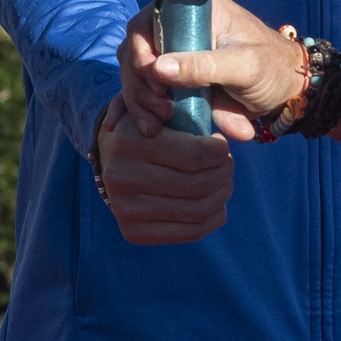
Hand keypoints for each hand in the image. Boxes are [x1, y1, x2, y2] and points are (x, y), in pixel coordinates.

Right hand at [93, 92, 233, 243]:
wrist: (107, 160)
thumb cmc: (143, 129)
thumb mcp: (155, 108)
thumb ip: (187, 109)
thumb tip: (234, 130)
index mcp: (129, 140)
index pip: (194, 155)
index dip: (219, 152)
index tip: (221, 145)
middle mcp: (122, 176)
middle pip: (198, 185)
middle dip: (223, 174)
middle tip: (227, 164)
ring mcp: (125, 208)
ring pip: (197, 211)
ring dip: (221, 196)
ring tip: (223, 182)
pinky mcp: (132, 232)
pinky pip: (189, 233)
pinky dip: (212, 219)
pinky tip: (216, 205)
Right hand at [117, 0, 305, 143]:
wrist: (287, 91)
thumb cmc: (271, 69)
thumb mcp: (243, 67)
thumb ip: (203, 67)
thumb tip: (158, 69)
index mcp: (192, 9)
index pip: (145, 23)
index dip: (141, 54)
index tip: (157, 84)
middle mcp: (176, 26)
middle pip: (133, 51)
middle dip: (138, 84)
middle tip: (161, 112)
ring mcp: (173, 52)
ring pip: (136, 73)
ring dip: (138, 100)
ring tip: (156, 126)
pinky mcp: (175, 77)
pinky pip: (147, 91)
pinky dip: (144, 111)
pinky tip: (152, 130)